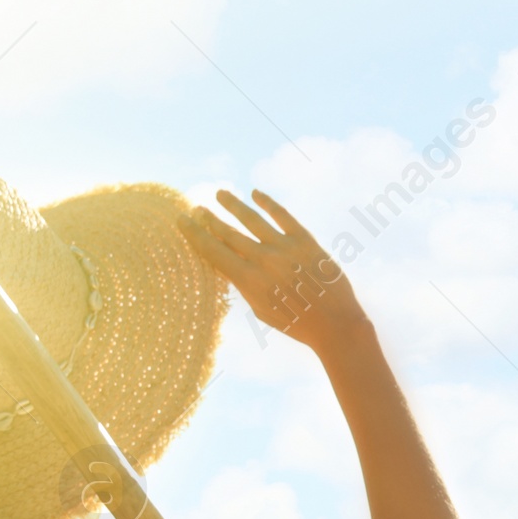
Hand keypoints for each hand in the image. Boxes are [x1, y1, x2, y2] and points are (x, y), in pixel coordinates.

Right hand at [180, 190, 369, 353]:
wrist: (334, 324)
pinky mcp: (305, 240)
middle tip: (198, 208)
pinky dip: (268, 203)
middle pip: (228, 233)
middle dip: (210, 219)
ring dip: (233, 205)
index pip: (213, 252)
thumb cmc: (296, 323)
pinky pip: (282, 215)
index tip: (183, 222)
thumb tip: (232, 265)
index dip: (195, 235)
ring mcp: (284, 247)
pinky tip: (255, 194)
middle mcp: (263, 260)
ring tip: (221, 194)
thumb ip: (246, 286)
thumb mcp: (262, 310)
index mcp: (248, 281)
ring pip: (252, 219)